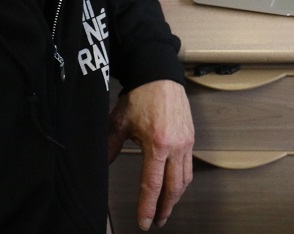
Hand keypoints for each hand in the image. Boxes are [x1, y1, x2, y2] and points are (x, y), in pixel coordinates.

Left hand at [109, 80, 193, 230]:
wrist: (159, 75)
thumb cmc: (141, 95)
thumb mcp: (120, 122)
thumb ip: (111, 146)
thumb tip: (103, 164)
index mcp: (157, 143)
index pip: (152, 184)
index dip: (148, 207)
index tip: (144, 222)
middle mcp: (175, 146)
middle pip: (173, 187)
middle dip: (165, 208)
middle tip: (157, 221)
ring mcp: (186, 142)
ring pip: (184, 179)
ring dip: (175, 197)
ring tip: (166, 208)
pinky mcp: (190, 138)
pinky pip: (189, 166)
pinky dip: (182, 181)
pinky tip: (175, 186)